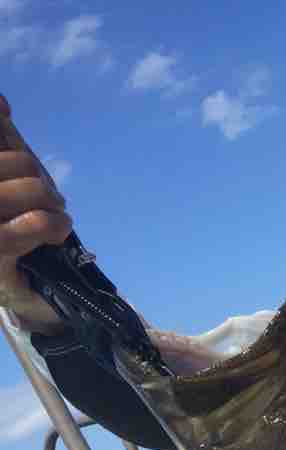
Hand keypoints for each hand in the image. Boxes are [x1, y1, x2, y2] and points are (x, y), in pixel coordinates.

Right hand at [0, 94, 71, 332]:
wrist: (17, 291)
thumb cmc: (5, 230)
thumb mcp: (2, 183)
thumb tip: (0, 101)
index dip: (0, 123)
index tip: (12, 135)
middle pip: (17, 163)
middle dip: (38, 179)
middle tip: (48, 200)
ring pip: (27, 189)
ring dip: (51, 201)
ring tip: (55, 215)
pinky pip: (31, 225)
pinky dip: (53, 223)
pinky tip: (58, 229)